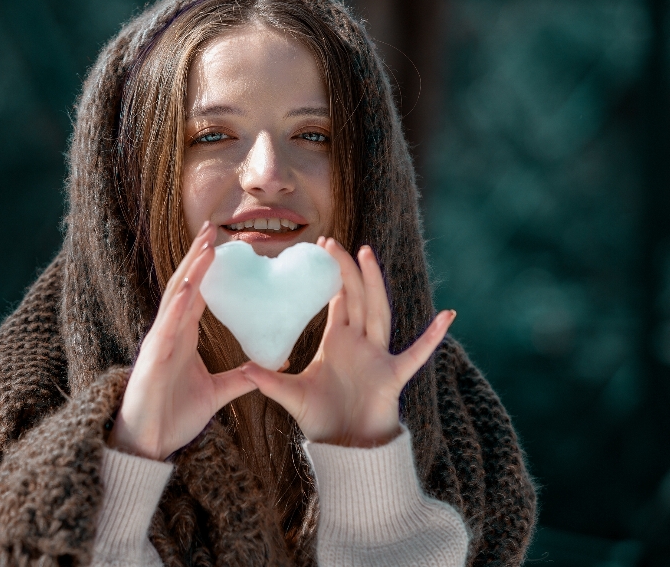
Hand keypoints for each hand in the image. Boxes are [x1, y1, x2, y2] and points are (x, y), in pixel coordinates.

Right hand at [107, 222, 256, 459]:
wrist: (149, 444)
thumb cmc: (173, 416)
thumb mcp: (215, 393)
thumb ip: (238, 379)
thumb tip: (264, 369)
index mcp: (182, 336)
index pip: (198, 295)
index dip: (209, 270)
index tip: (224, 245)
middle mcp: (170, 333)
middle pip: (185, 286)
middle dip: (198, 257)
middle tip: (212, 228)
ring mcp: (159, 343)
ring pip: (175, 298)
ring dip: (190, 270)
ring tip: (204, 245)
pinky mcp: (153, 359)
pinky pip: (167, 328)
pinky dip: (178, 306)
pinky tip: (189, 288)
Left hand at [241, 238, 455, 447]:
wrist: (345, 448)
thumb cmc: (322, 419)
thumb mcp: (291, 395)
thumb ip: (269, 381)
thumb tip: (242, 369)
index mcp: (338, 342)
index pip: (338, 300)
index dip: (332, 275)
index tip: (322, 248)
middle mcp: (359, 343)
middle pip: (356, 297)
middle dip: (347, 269)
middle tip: (334, 241)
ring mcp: (378, 357)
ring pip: (377, 312)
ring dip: (374, 283)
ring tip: (368, 254)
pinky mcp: (392, 376)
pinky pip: (415, 355)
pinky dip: (431, 338)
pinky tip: (447, 317)